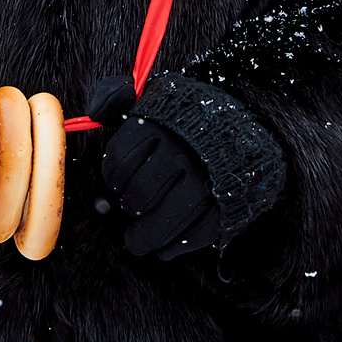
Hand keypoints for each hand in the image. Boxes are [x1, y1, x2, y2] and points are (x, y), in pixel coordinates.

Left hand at [102, 101, 224, 258]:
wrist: (247, 120)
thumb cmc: (188, 113)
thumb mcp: (152, 94)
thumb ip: (115, 96)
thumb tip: (93, 113)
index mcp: (160, 124)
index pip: (120, 161)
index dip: (112, 178)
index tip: (116, 183)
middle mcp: (182, 152)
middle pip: (139, 195)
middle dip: (128, 206)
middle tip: (130, 207)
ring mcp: (206, 180)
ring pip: (163, 221)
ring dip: (144, 237)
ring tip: (137, 240)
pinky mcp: (227, 202)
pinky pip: (197, 235)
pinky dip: (176, 247)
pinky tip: (165, 248)